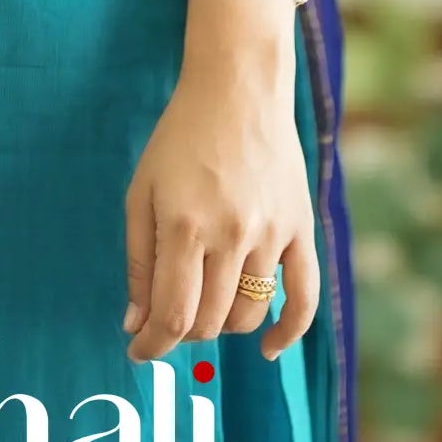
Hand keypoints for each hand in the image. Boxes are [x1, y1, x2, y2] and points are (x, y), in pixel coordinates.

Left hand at [121, 59, 319, 363]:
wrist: (238, 89)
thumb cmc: (179, 138)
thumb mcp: (141, 192)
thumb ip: (139, 262)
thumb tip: (136, 326)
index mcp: (185, 226)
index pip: (172, 316)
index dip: (152, 346)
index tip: (139, 352)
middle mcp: (232, 235)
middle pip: (208, 321)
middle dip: (181, 331)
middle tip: (168, 318)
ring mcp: (271, 234)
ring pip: (247, 314)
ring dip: (220, 324)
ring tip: (204, 305)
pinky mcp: (300, 229)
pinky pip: (305, 297)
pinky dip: (289, 332)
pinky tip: (269, 350)